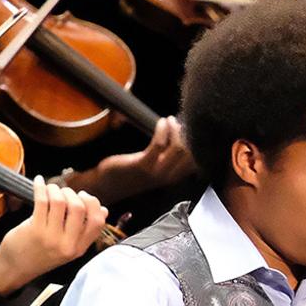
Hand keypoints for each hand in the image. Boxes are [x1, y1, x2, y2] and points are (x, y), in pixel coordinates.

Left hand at [0, 178, 106, 293]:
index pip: (97, 222)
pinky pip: (41, 201)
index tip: (83, 196)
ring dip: (55, 189)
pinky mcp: (34, 230)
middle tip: (63, 191)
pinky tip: (38, 182)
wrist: (14, 269)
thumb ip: (83, 231)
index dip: (94, 204)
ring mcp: (51, 237)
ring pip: (60, 202)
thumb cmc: (39, 256)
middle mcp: (67, 244)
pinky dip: (40, 187)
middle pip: (79, 208)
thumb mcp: (68, 247)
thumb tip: (104, 211)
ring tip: (50, 188)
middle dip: (72, 193)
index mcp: (79, 249)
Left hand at [66, 116, 196, 203]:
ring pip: (178, 148)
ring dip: (176, 129)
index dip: (197, 141)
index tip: (192, 126)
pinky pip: (159, 144)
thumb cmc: (130, 172)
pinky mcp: (143, 165)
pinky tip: (161, 122)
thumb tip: (180, 136)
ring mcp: (157, 171)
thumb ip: (168, 157)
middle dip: (188, 132)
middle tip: (181, 120)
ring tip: (171, 120)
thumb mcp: (156, 167)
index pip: (197, 159)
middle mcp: (169, 176)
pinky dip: (162, 130)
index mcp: (175, 177)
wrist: (108, 185)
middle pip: (190, 152)